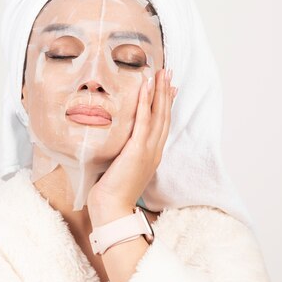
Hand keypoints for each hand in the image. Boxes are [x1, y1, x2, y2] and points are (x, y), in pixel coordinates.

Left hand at [87, 68, 176, 225]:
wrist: (112, 210)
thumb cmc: (111, 193)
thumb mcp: (121, 168)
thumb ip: (123, 154)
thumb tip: (116, 144)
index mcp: (152, 155)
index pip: (162, 124)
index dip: (166, 104)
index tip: (169, 88)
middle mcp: (154, 150)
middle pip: (164, 115)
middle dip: (167, 92)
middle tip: (168, 72)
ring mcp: (148, 150)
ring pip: (158, 115)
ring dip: (160, 92)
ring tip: (161, 72)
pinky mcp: (137, 150)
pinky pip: (144, 121)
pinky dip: (146, 102)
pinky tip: (145, 87)